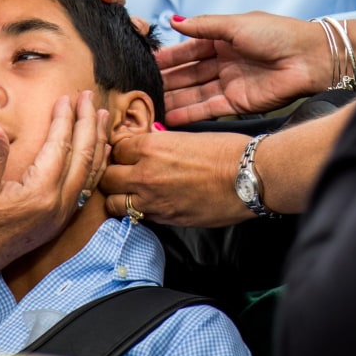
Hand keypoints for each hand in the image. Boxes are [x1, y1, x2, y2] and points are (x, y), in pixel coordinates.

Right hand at [0, 91, 109, 303]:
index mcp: (40, 195)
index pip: (61, 148)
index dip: (65, 119)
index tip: (66, 97)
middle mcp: (57, 207)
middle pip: (84, 158)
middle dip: (89, 125)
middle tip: (90, 98)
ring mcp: (58, 218)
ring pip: (89, 175)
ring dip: (96, 144)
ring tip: (102, 120)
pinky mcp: (54, 224)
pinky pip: (83, 190)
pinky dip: (91, 167)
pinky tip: (93, 156)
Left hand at [101, 129, 252, 226]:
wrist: (249, 177)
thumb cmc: (224, 151)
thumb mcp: (183, 136)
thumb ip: (157, 144)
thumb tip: (142, 148)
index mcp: (150, 147)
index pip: (115, 148)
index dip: (119, 151)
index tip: (124, 153)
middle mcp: (145, 173)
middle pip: (106, 176)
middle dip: (111, 173)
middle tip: (120, 173)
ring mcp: (153, 199)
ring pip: (113, 202)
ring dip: (118, 197)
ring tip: (127, 193)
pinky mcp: (166, 218)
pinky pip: (136, 217)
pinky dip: (136, 212)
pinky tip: (146, 205)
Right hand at [156, 12, 327, 125]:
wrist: (311, 58)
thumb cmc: (278, 34)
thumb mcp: (235, 24)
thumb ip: (203, 26)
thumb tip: (174, 21)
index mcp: (223, 41)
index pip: (188, 50)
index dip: (168, 58)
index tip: (145, 64)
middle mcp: (224, 64)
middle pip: (188, 74)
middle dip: (166, 81)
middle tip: (140, 88)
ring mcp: (230, 85)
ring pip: (194, 93)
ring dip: (173, 99)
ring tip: (148, 106)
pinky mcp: (238, 104)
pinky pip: (208, 109)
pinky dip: (189, 113)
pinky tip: (169, 117)